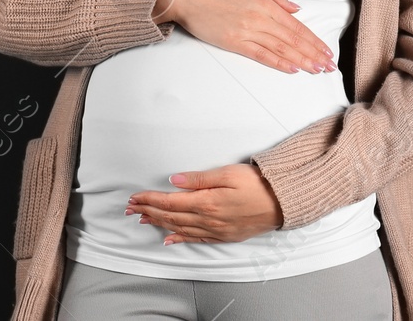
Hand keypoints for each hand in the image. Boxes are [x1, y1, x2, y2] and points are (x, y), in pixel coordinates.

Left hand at [125, 163, 282, 244]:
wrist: (282, 202)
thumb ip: (198, 178)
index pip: (169, 202)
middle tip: (130, 208)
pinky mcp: (223, 235)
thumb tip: (174, 181)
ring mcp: (216, 230)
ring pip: (179, 228)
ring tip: (142, 219)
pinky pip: (196, 239)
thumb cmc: (257, 184)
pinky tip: (168, 238)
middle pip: (170, 216)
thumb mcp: (227, 173)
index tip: (135, 197)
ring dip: (158, 223)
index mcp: (207, 202)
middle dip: (147, 211)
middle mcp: (208, 220)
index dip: (149, 199)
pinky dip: (179, 238)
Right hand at [152, 0, 336, 74]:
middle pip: (293, 39)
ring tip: (317, 70)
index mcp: (265, 3)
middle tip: (329, 66)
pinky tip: (292, 69)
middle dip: (314, 54)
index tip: (327, 51)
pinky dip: (278, 63)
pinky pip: (261, 55)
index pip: (296, 25)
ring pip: (281, 49)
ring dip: (302, 61)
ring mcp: (247, 31)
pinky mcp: (234, 42)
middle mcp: (260, 18)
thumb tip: (295, 8)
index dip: (313, 40)